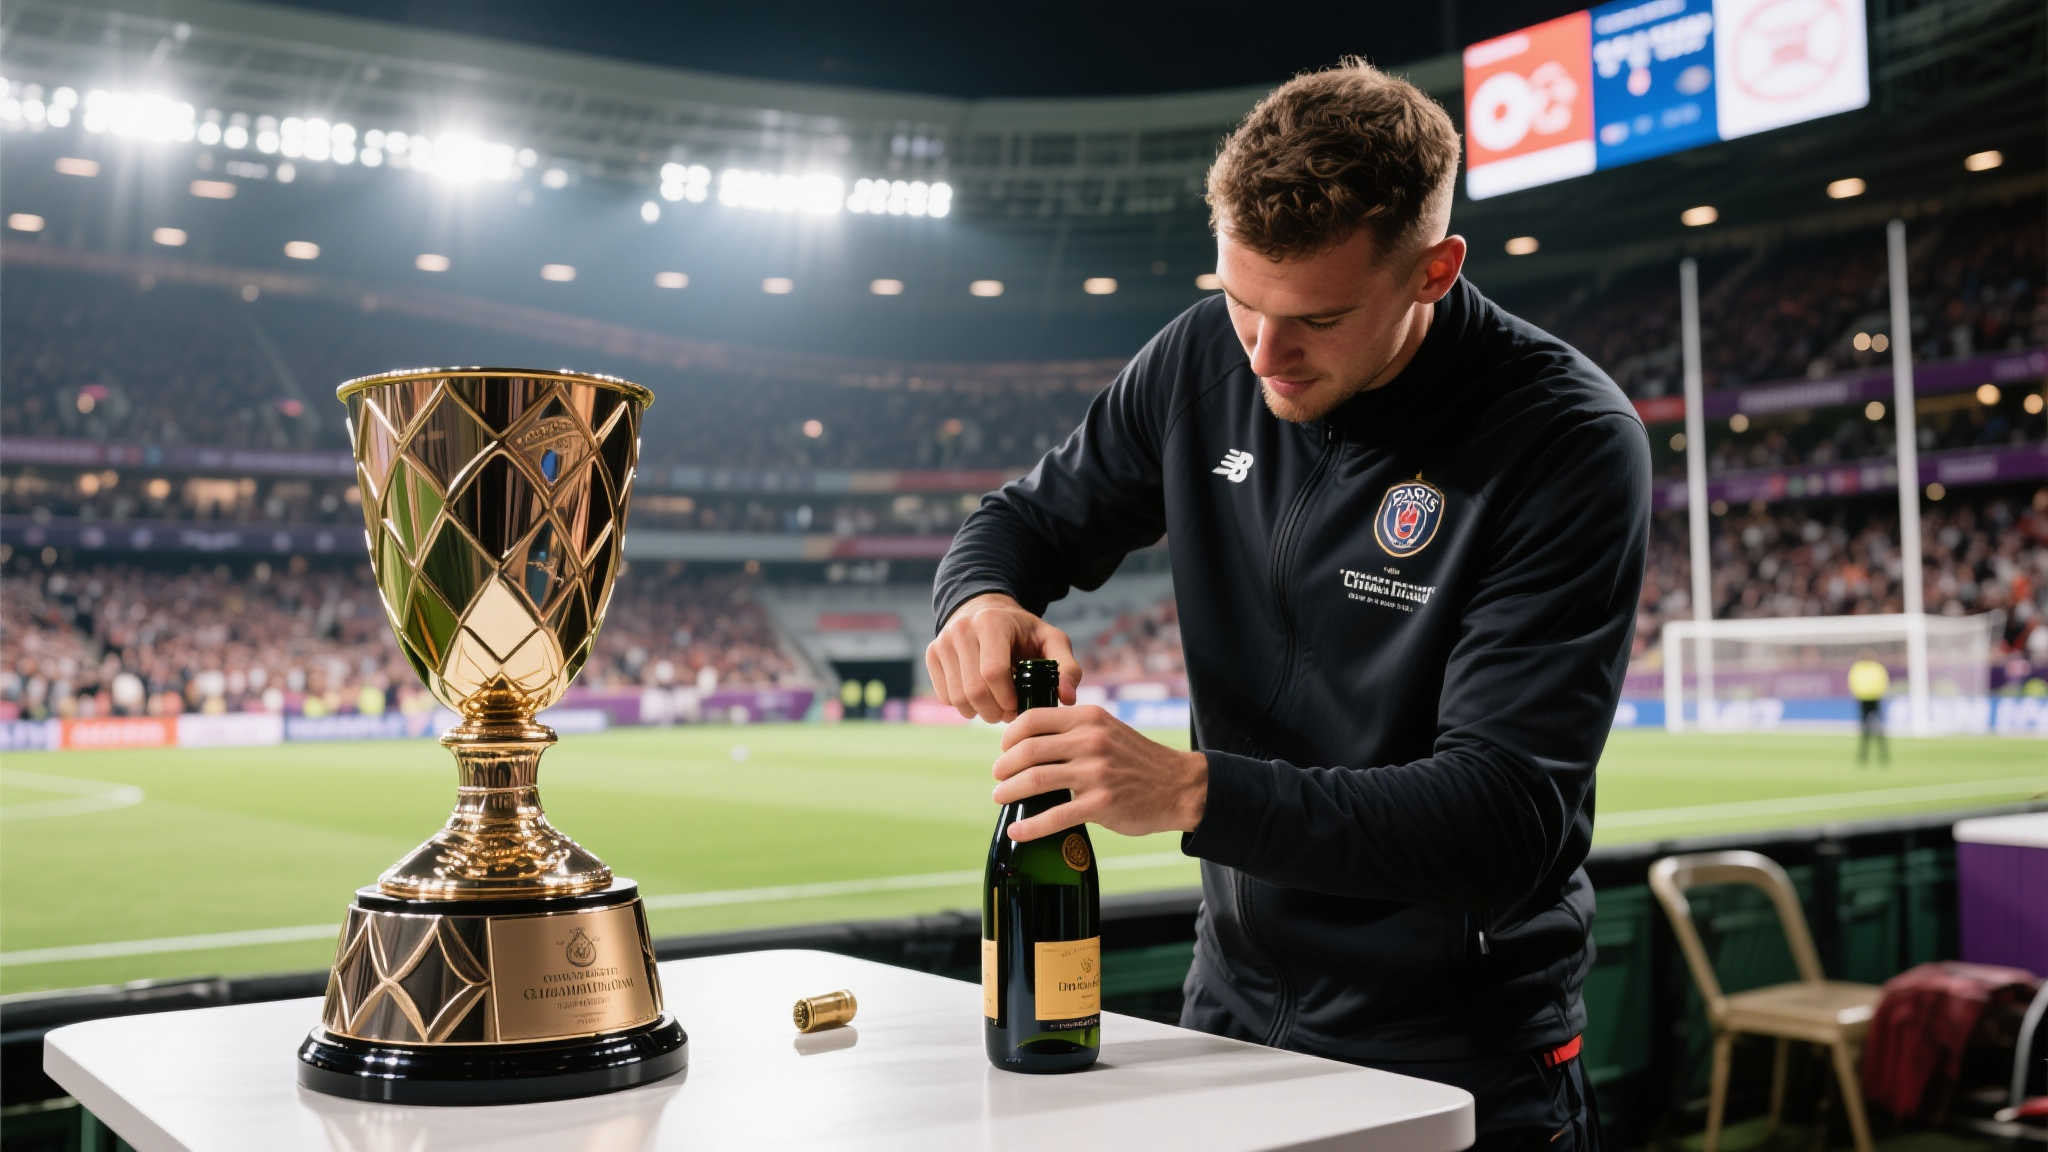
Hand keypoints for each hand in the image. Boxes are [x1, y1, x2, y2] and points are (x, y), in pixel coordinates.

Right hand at [925, 593, 1080, 722]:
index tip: (1018, 705)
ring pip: (957, 698)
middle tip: (1009, 713)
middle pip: (973, 690)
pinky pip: (945, 696)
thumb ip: (1067, 668)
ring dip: (979, 712)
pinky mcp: (932, 654)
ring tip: (997, 705)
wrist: (986, 610)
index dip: (1006, 698)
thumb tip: (1068, 699)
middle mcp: (962, 629)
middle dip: (994, 711)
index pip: (993, 672)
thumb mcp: (1051, 641)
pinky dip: (964, 706)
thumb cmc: (1023, 631)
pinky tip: (981, 697)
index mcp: (992, 623)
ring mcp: (943, 641)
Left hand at [990, 705, 1207, 840]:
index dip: (1010, 736)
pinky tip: (1018, 831)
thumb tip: (1029, 739)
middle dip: (1004, 766)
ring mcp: (1096, 773)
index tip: (1004, 750)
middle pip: (1028, 750)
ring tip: (1001, 797)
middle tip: (998, 777)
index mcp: (1089, 718)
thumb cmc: (1136, 759)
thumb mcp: (1108, 729)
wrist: (1178, 786)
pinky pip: (1054, 816)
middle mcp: (1091, 741)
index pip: (1032, 719)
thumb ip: (1075, 729)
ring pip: (1035, 780)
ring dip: (1009, 791)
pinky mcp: (1101, 804)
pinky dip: (1030, 826)